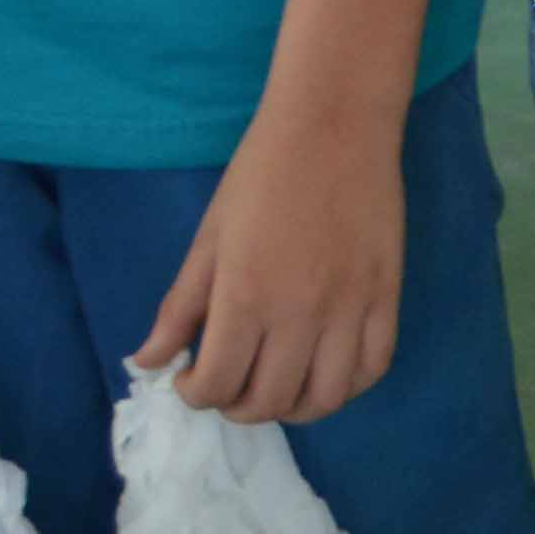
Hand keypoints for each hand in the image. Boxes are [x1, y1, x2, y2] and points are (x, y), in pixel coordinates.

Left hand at [136, 105, 405, 424]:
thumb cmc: (260, 176)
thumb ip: (178, 308)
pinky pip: (373, 367)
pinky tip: (323, 371)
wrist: (333, 126)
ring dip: (293, 407)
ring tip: (276, 386)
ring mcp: (350, 309)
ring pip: (325, 397)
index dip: (195, 394)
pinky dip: (347, 386)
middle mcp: (299, 314)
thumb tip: (147, 362)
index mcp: (244, 298)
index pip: (216, 385)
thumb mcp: (207, 240)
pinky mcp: (387, 297)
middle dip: (237, 407)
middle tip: (229, 385)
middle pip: (268, 401)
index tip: (190, 377)